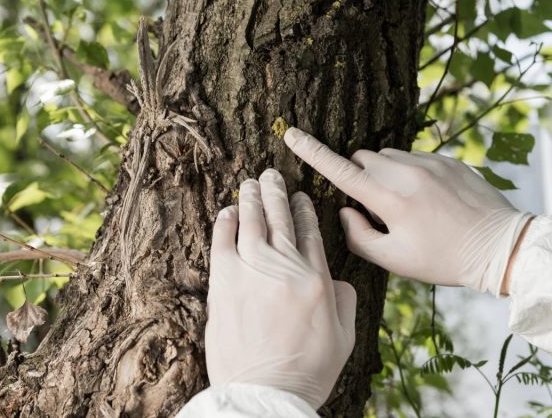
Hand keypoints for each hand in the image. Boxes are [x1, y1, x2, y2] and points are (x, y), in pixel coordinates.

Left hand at [206, 169, 356, 408]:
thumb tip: (335, 279)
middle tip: (272, 174)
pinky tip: (229, 210)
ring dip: (251, 198)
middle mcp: (283, 268)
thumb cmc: (307, 370)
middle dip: (276, 192)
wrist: (264, 393)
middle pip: (279, 219)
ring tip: (251, 182)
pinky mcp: (223, 283)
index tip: (300, 195)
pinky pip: (222, 242)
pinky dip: (225, 222)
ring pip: (250, 222)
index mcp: (315, 279)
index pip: (309, 232)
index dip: (304, 209)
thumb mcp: (344, 338)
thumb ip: (344, 301)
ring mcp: (250, 272)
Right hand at [284, 127, 531, 295]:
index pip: (341, 170)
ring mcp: (430, 163)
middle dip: (358, 176)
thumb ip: (358, 236)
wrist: (499, 246)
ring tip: (404, 205)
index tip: (292, 133)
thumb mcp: (394, 260)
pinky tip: (426, 199)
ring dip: (382, 174)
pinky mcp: (447, 160)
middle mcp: (407, 173)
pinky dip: (406, 173)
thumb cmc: (443, 259)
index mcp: (390, 200)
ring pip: (386, 156)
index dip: (312, 152)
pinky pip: (412, 158)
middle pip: (362, 159)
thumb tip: (346, 211)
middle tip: (376, 208)